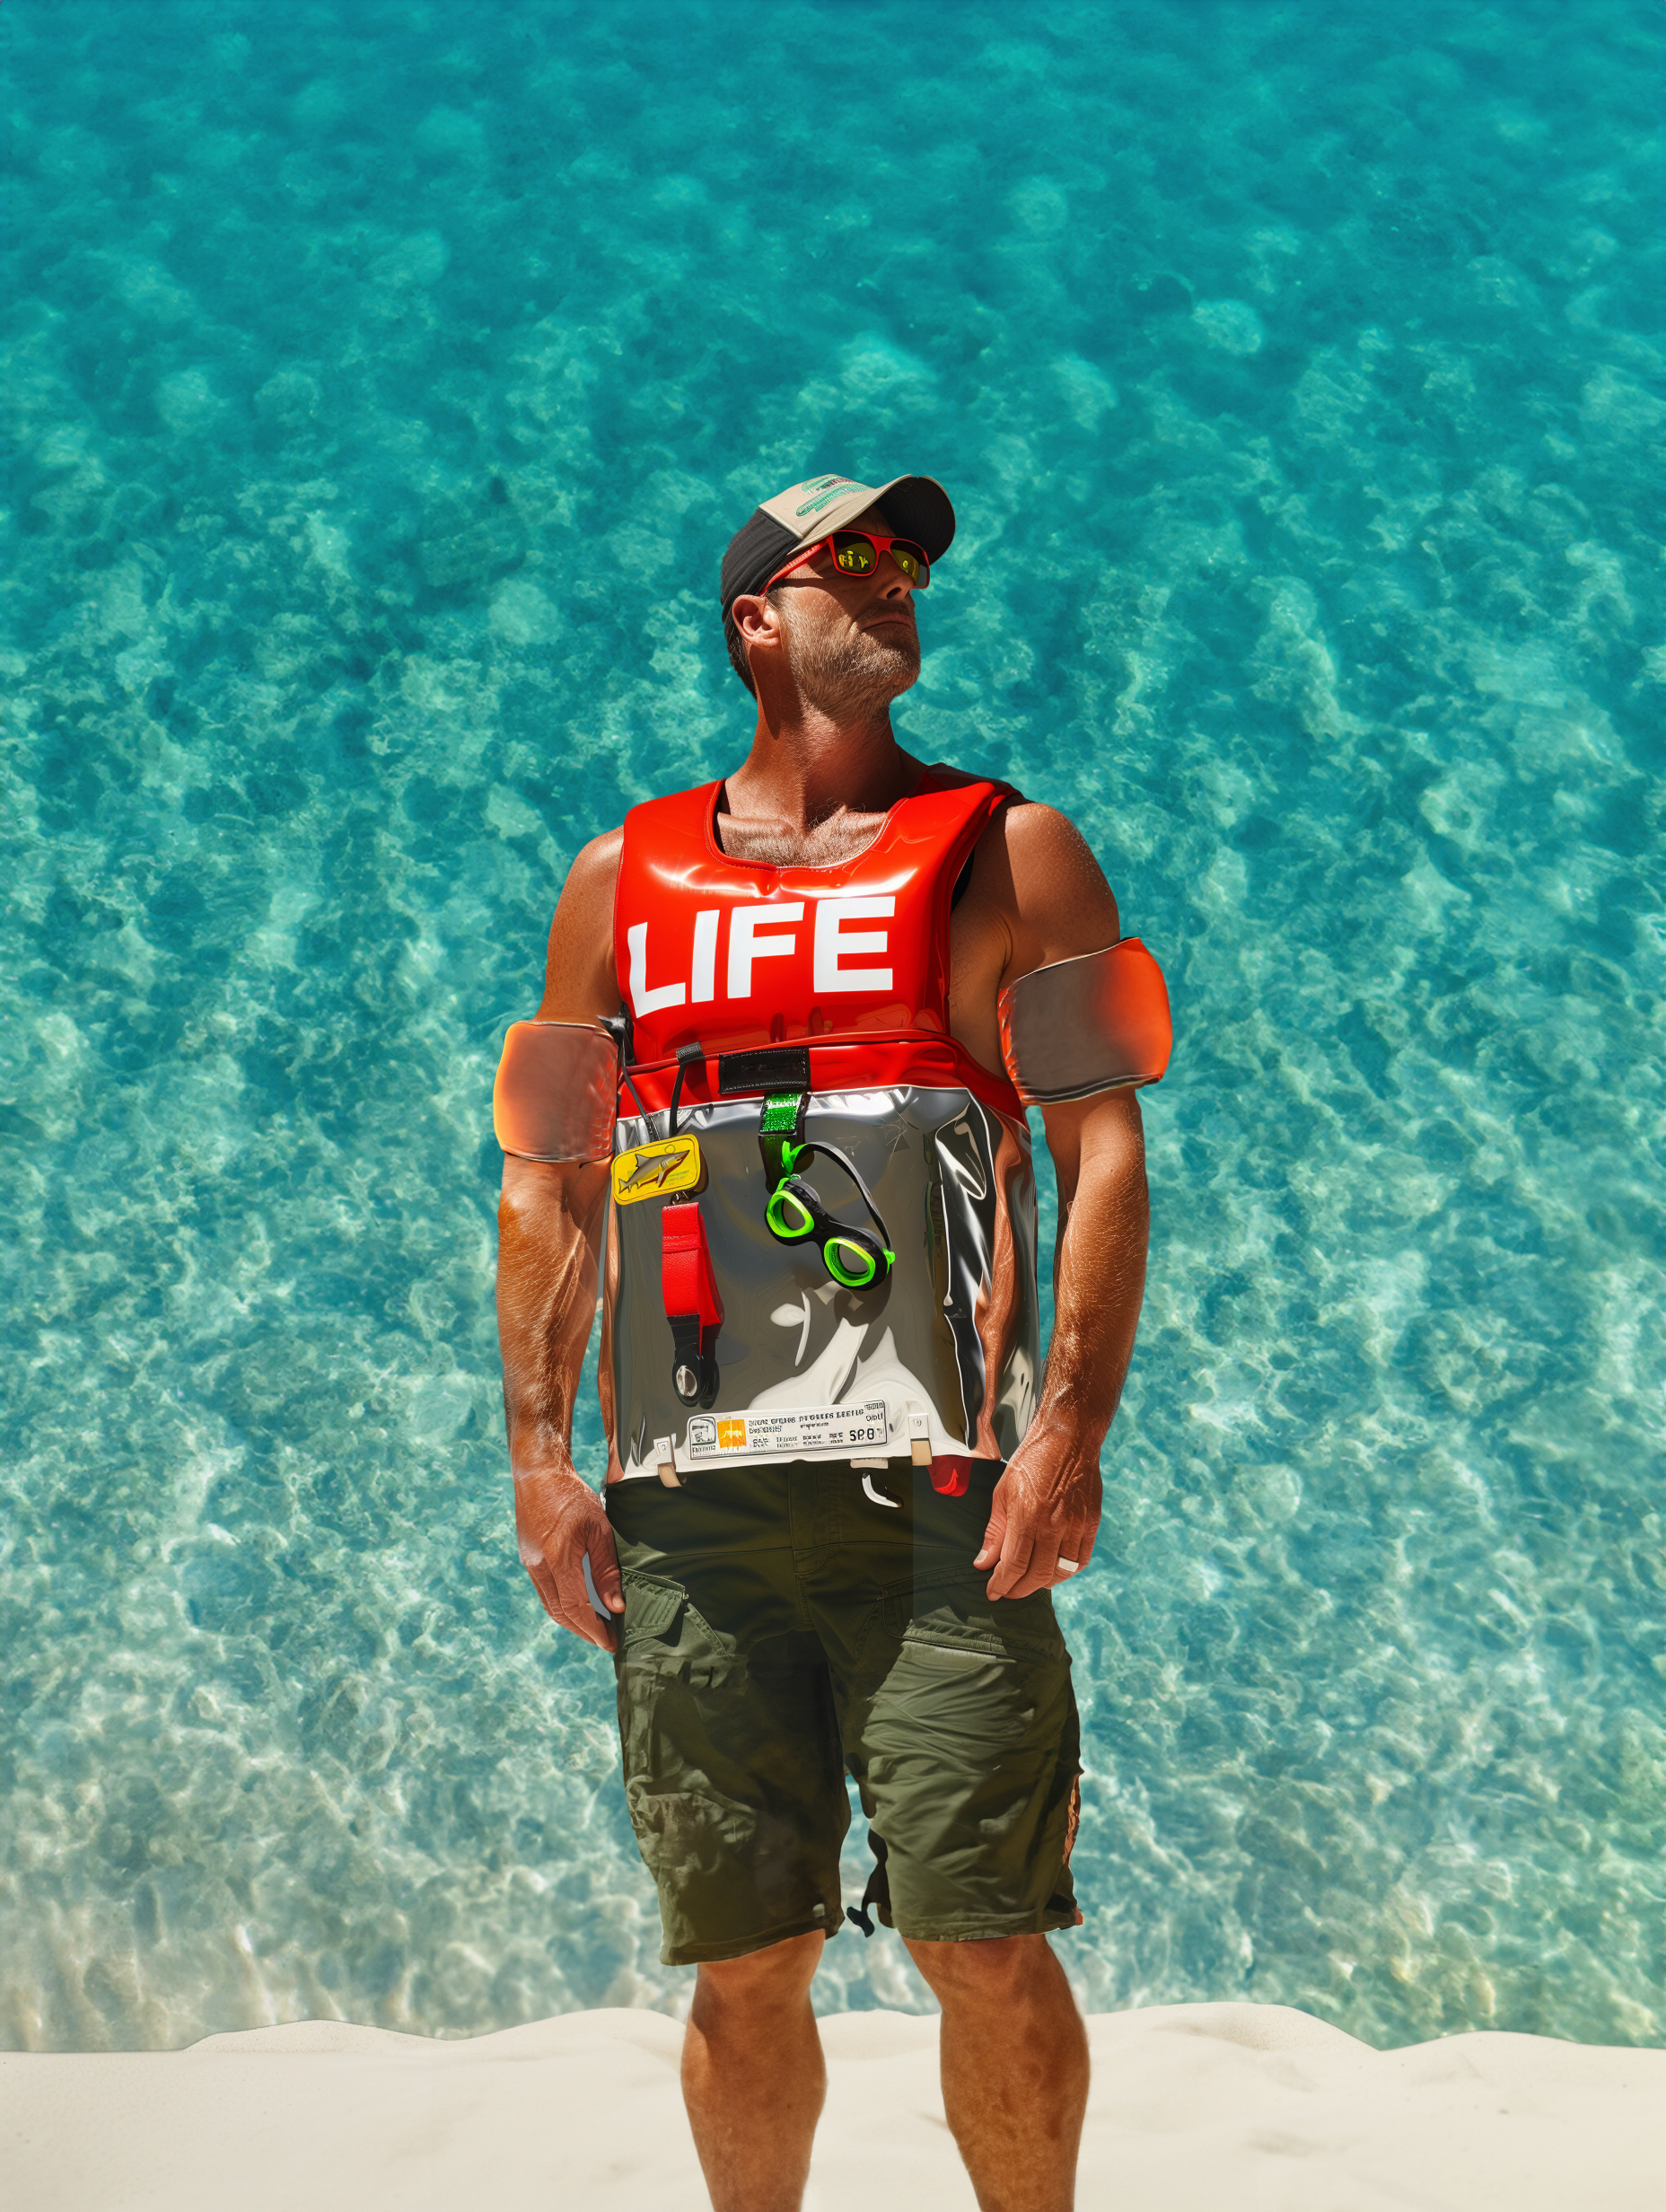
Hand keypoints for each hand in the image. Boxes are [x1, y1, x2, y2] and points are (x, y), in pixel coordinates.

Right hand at [514, 1461, 624, 1651]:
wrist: (538, 1475)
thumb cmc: (572, 1496)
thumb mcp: (598, 1529)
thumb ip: (606, 1569)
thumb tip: (615, 1605)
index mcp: (557, 1558)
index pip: (576, 1607)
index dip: (593, 1629)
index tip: (610, 1643)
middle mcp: (538, 1566)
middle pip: (560, 1613)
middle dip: (583, 1631)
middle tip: (606, 1640)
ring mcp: (529, 1564)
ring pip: (550, 1605)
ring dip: (572, 1621)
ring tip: (595, 1628)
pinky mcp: (528, 1559)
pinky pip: (545, 1592)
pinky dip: (562, 1605)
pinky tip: (578, 1606)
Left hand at [973, 1426, 1101, 1600]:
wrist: (1069, 1439)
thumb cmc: (1032, 1461)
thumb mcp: (1003, 1492)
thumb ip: (994, 1531)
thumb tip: (984, 1563)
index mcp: (1027, 1515)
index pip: (1014, 1565)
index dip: (1002, 1584)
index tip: (992, 1592)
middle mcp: (1053, 1524)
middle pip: (1037, 1575)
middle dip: (1019, 1589)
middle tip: (1008, 1591)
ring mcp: (1076, 1525)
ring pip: (1061, 1572)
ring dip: (1042, 1584)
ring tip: (1028, 1583)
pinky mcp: (1091, 1523)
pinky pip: (1081, 1561)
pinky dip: (1066, 1572)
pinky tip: (1053, 1571)